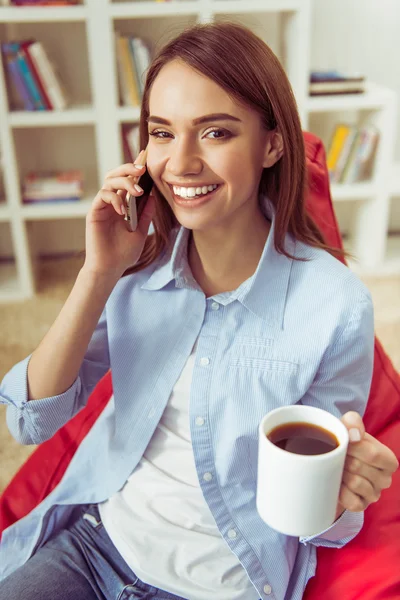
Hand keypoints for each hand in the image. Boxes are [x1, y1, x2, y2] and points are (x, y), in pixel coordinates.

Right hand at [84, 152, 155, 276]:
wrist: (111, 268)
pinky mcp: (94, 212)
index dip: (135, 167)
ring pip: (109, 182)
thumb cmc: (124, 253)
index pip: (128, 181)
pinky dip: (114, 198)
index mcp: (123, 205)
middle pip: (116, 175)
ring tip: (136, 192)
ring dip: (124, 182)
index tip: (146, 156)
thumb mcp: (140, 231)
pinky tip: (123, 209)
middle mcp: (111, 202)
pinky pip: (103, 196)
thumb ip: (145, 214)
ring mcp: (102, 206)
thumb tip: (153, 196)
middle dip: (129, 168)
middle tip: (142, 169)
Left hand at [335, 411, 398, 518]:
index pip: (372, 454)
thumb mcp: (347, 426)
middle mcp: (385, 479)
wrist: (328, 463)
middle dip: (343, 459)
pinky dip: (340, 491)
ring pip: (354, 483)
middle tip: (337, 456)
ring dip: (340, 473)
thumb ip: (353, 422)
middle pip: (358, 467)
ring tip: (337, 468)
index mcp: (388, 460)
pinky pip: (350, 500)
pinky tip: (337, 483)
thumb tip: (355, 435)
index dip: (352, 447)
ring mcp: (374, 495)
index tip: (342, 443)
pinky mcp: (361, 506)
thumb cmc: (343, 443)